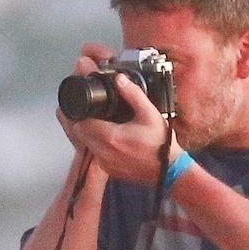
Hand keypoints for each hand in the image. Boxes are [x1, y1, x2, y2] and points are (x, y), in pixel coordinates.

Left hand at [56, 45, 173, 185]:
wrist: (168, 169)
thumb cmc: (160, 143)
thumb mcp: (150, 113)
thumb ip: (133, 94)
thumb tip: (119, 79)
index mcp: (111, 137)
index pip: (81, 124)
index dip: (80, 113)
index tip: (85, 106)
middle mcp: (104, 152)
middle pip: (80, 135)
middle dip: (81, 122)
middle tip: (89, 113)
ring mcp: (105, 163)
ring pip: (85, 146)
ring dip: (88, 134)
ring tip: (98, 124)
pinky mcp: (109, 170)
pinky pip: (95, 155)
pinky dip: (96, 146)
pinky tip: (107, 139)